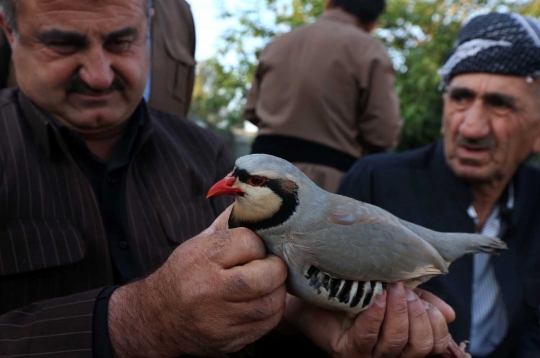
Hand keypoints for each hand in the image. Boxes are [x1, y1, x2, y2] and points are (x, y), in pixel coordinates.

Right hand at [108, 205, 287, 356]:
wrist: (158, 317)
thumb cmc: (184, 273)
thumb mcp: (198, 242)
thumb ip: (227, 223)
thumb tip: (254, 198)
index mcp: (202, 258)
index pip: (249, 243)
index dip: (258, 244)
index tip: (255, 248)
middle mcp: (209, 289)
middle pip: (264, 277)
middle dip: (276, 269)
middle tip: (273, 266)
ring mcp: (218, 319)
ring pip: (270, 304)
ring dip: (277, 291)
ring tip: (270, 284)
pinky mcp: (227, 340)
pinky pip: (265, 325)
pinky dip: (272, 312)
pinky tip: (264, 302)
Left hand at [284, 283, 454, 357]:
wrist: (316, 293)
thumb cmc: (358, 292)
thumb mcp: (397, 294)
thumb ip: (423, 302)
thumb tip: (450, 314)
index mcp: (403, 344)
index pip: (433, 346)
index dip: (436, 325)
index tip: (425, 300)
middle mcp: (387, 355)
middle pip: (417, 346)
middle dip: (417, 316)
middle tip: (407, 291)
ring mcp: (366, 355)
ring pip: (394, 342)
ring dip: (399, 311)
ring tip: (394, 288)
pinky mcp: (346, 349)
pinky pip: (367, 336)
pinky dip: (377, 314)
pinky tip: (379, 297)